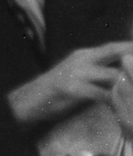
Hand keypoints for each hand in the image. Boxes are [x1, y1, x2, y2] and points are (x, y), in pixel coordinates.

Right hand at [7, 41, 132, 127]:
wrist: (32, 99)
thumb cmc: (60, 89)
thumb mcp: (81, 74)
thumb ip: (100, 71)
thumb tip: (124, 72)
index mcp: (84, 55)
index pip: (113, 47)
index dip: (129, 47)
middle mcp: (81, 59)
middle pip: (114, 53)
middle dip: (131, 61)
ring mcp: (76, 72)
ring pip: (113, 76)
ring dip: (128, 86)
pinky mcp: (71, 88)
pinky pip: (102, 94)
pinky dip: (116, 101)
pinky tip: (122, 108)